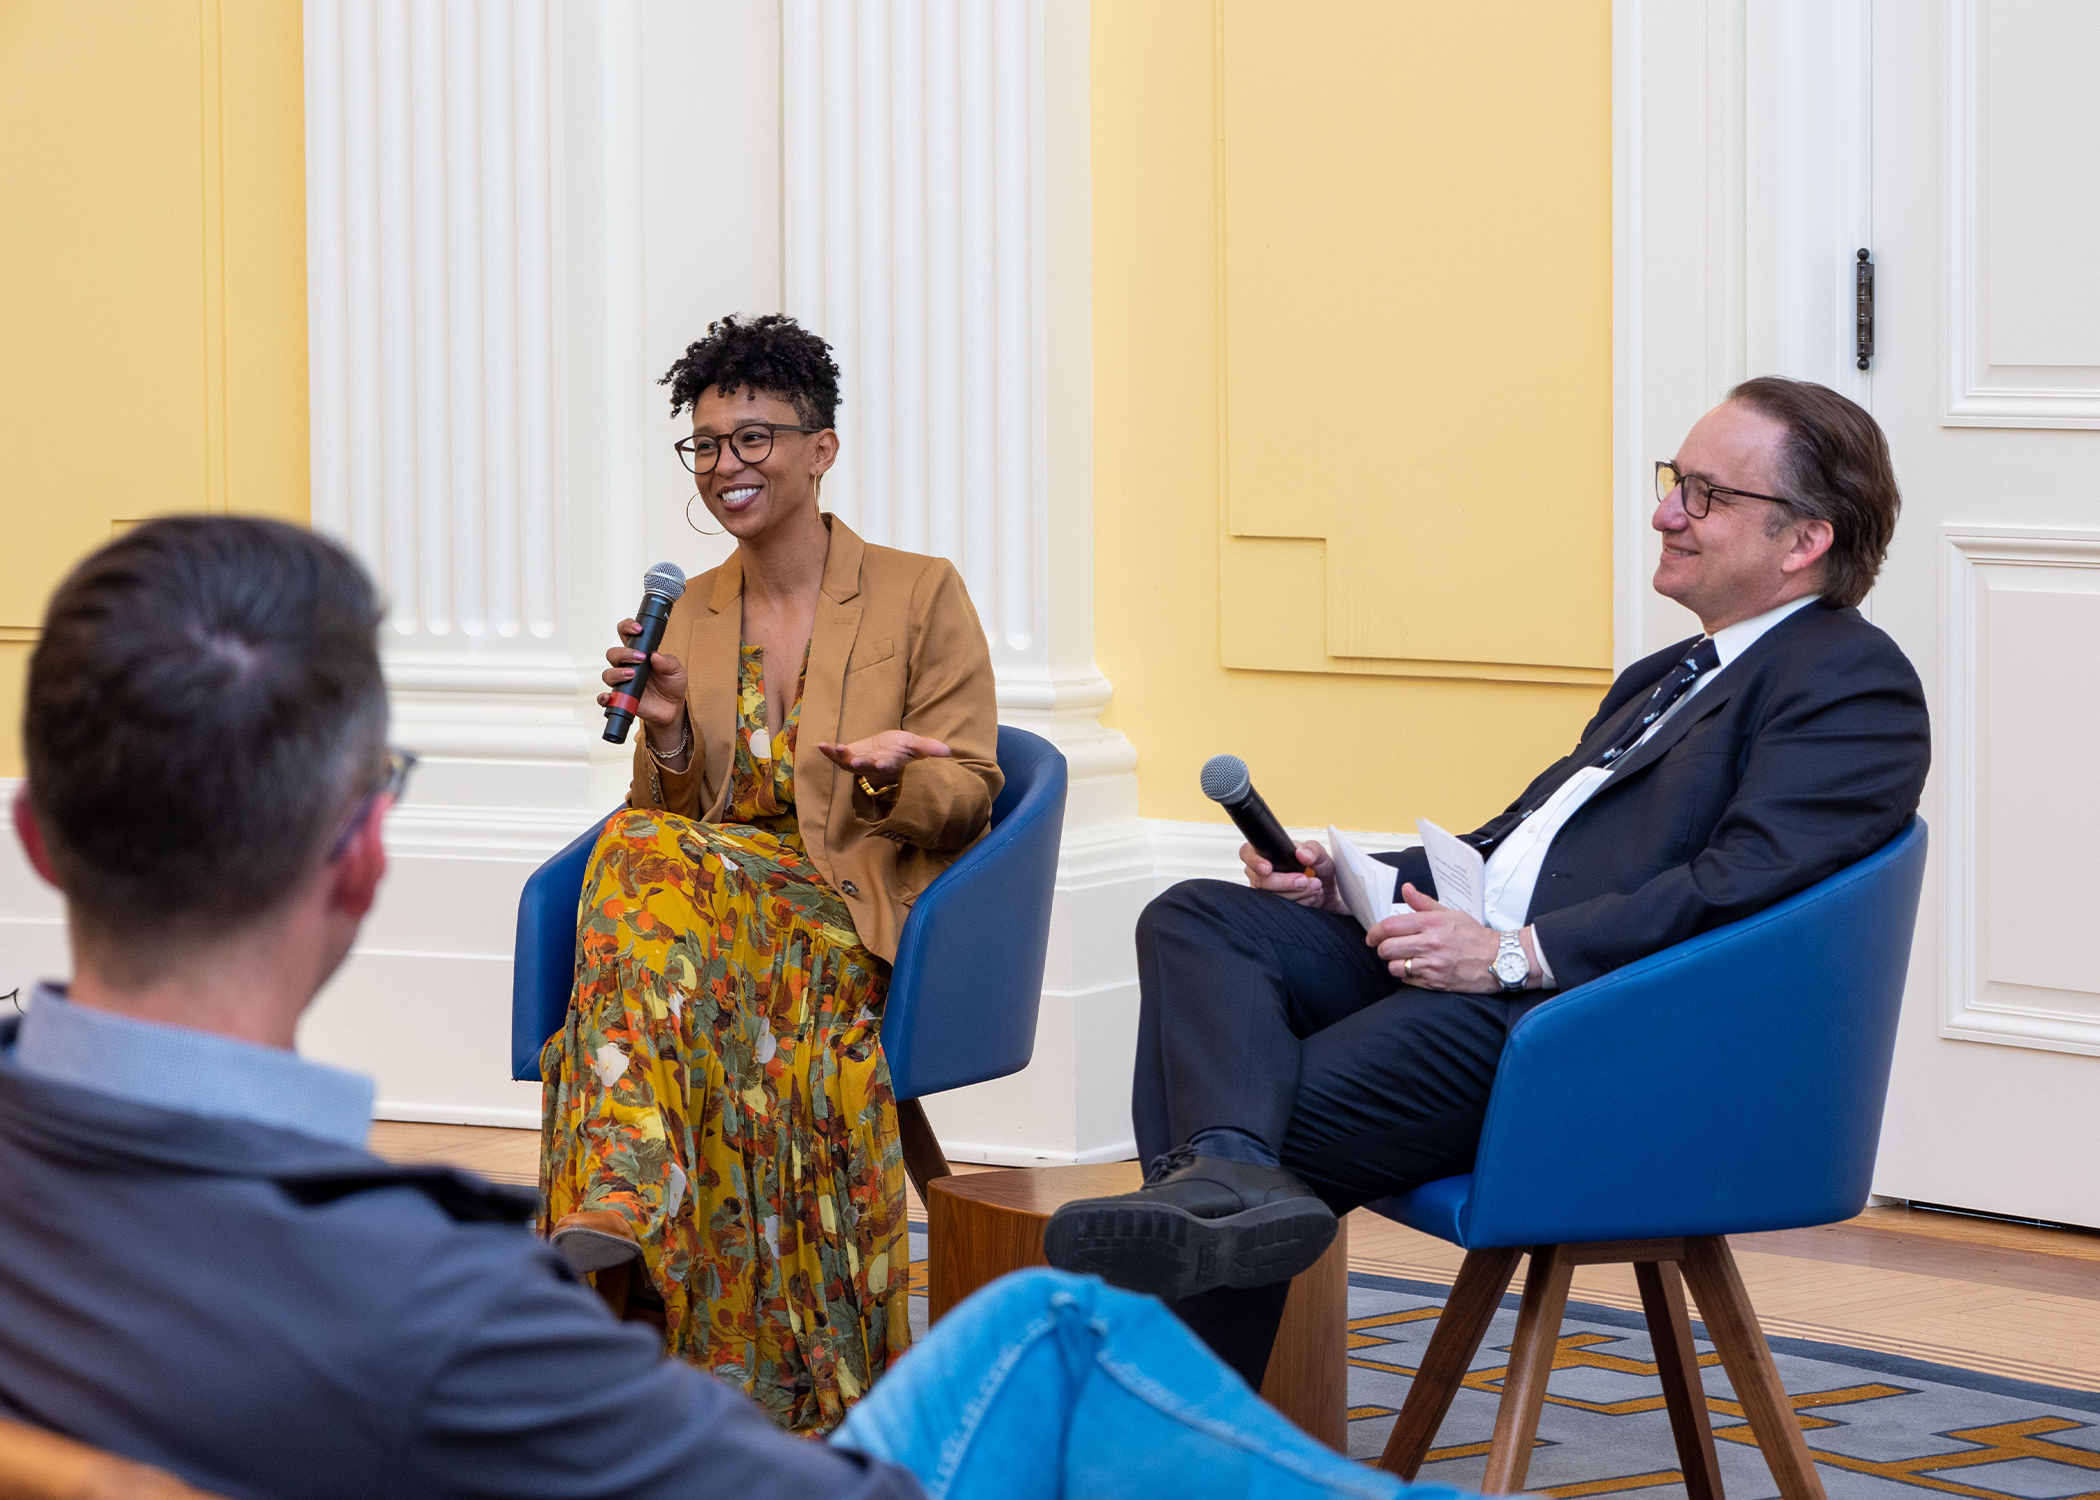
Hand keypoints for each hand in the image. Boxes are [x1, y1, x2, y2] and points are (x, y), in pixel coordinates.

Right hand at [597, 619, 688, 746]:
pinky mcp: (622, 698)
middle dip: (624, 653)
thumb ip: (667, 662)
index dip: (627, 627)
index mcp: (639, 653)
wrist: (673, 708)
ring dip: (617, 673)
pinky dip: (604, 697)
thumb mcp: (677, 670)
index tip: (638, 629)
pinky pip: (606, 698)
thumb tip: (656, 656)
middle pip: (613, 653)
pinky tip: (609, 697)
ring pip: (608, 674)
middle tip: (640, 658)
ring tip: (632, 674)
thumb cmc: (672, 684)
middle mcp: (628, 666)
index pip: (626, 634)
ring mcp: (623, 682)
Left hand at [815, 731, 951, 788]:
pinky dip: (828, 752)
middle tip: (855, 762)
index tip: (882, 762)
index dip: (884, 763)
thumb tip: (949, 751)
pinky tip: (820, 744)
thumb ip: (929, 748)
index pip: (887, 764)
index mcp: (889, 762)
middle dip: (860, 764)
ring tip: (835, 748)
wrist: (885, 750)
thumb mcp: (915, 745)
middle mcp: (872, 765)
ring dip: (840, 757)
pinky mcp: (848, 755)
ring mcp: (858, 762)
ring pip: (847, 763)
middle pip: (865, 766)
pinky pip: (836, 756)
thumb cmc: (901, 748)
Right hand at [1241, 839, 1344, 912]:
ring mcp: (1266, 891)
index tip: (1268, 869)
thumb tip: (1302, 854)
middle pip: (1259, 880)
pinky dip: (1300, 903)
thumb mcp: (1320, 855)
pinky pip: (1280, 909)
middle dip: (1284, 882)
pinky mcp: (1274, 907)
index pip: (1247, 853)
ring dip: (1297, 894)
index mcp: (1267, 854)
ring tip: (1315, 887)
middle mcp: (1261, 873)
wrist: (1328, 892)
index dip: (1254, 861)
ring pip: (1271, 897)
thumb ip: (1312, 849)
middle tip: (1304, 880)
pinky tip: (1311, 897)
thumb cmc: (1319, 870)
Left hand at [1368, 883, 1500, 990]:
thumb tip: (1406, 889)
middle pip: (1387, 948)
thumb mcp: (1450, 914)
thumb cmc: (1473, 935)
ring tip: (1404, 958)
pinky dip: (1407, 976)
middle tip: (1388, 947)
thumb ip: (1424, 904)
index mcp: (1432, 923)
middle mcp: (1431, 944)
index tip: (1373, 936)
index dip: (1375, 932)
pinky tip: (1416, 969)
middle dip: (1383, 948)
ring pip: (1394, 967)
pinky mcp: (1436, 983)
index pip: (1391, 926)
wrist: (1497, 959)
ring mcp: (1433, 965)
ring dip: (1395, 963)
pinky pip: (1407, 981)